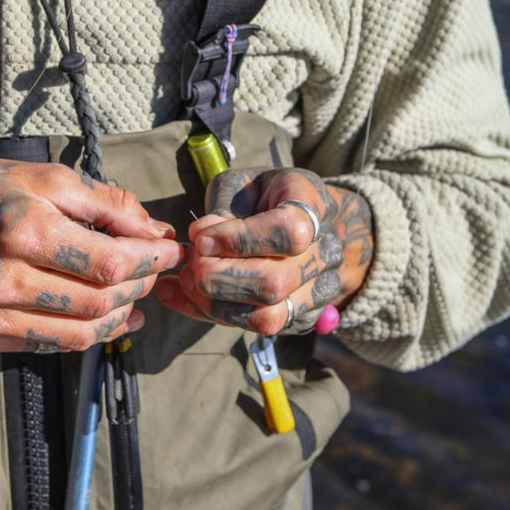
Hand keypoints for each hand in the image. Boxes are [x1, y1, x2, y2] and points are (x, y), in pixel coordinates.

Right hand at [0, 155, 180, 353]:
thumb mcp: (44, 176)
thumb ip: (104, 203)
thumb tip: (154, 231)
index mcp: (24, 229)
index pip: (109, 263)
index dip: (151, 262)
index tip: (170, 251)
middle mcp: (5, 278)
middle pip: (98, 301)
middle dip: (140, 287)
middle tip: (155, 271)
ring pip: (79, 333)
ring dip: (120, 318)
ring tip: (137, 298)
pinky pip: (49, 345)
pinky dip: (85, 335)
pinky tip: (106, 319)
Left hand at [155, 166, 372, 335]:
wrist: (311, 221)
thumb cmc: (270, 195)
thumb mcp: (245, 181)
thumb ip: (224, 205)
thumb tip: (201, 239)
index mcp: (314, 206)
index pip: (289, 232)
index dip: (241, 239)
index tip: (202, 238)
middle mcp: (325, 254)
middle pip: (274, 284)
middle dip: (218, 277)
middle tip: (191, 259)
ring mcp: (318, 291)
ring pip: (268, 318)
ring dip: (215, 303)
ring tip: (188, 278)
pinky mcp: (300, 317)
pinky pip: (254, 328)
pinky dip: (212, 314)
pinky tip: (185, 295)